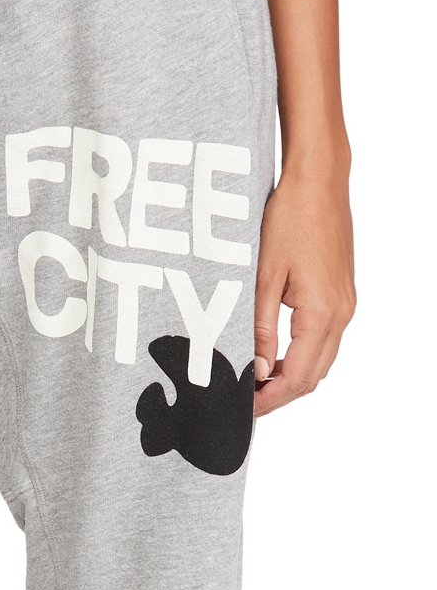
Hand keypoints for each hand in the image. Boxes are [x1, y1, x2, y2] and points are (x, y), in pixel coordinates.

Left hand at [252, 158, 354, 416]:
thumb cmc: (290, 217)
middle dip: (280, 395)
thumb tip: (255, 370)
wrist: (319, 179)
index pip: (298, 377)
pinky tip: (275, 355)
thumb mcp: (263, 276)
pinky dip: (301, 356)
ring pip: (321, 360)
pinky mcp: (342, 294)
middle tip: (245, 402)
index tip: (244, 410)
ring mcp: (345, 304)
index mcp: (321, 312)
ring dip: (291, 377)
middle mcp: (340, 313)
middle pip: (313, 376)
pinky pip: (324, 339)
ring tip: (255, 382)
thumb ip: (259, 328)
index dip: (270, 400)